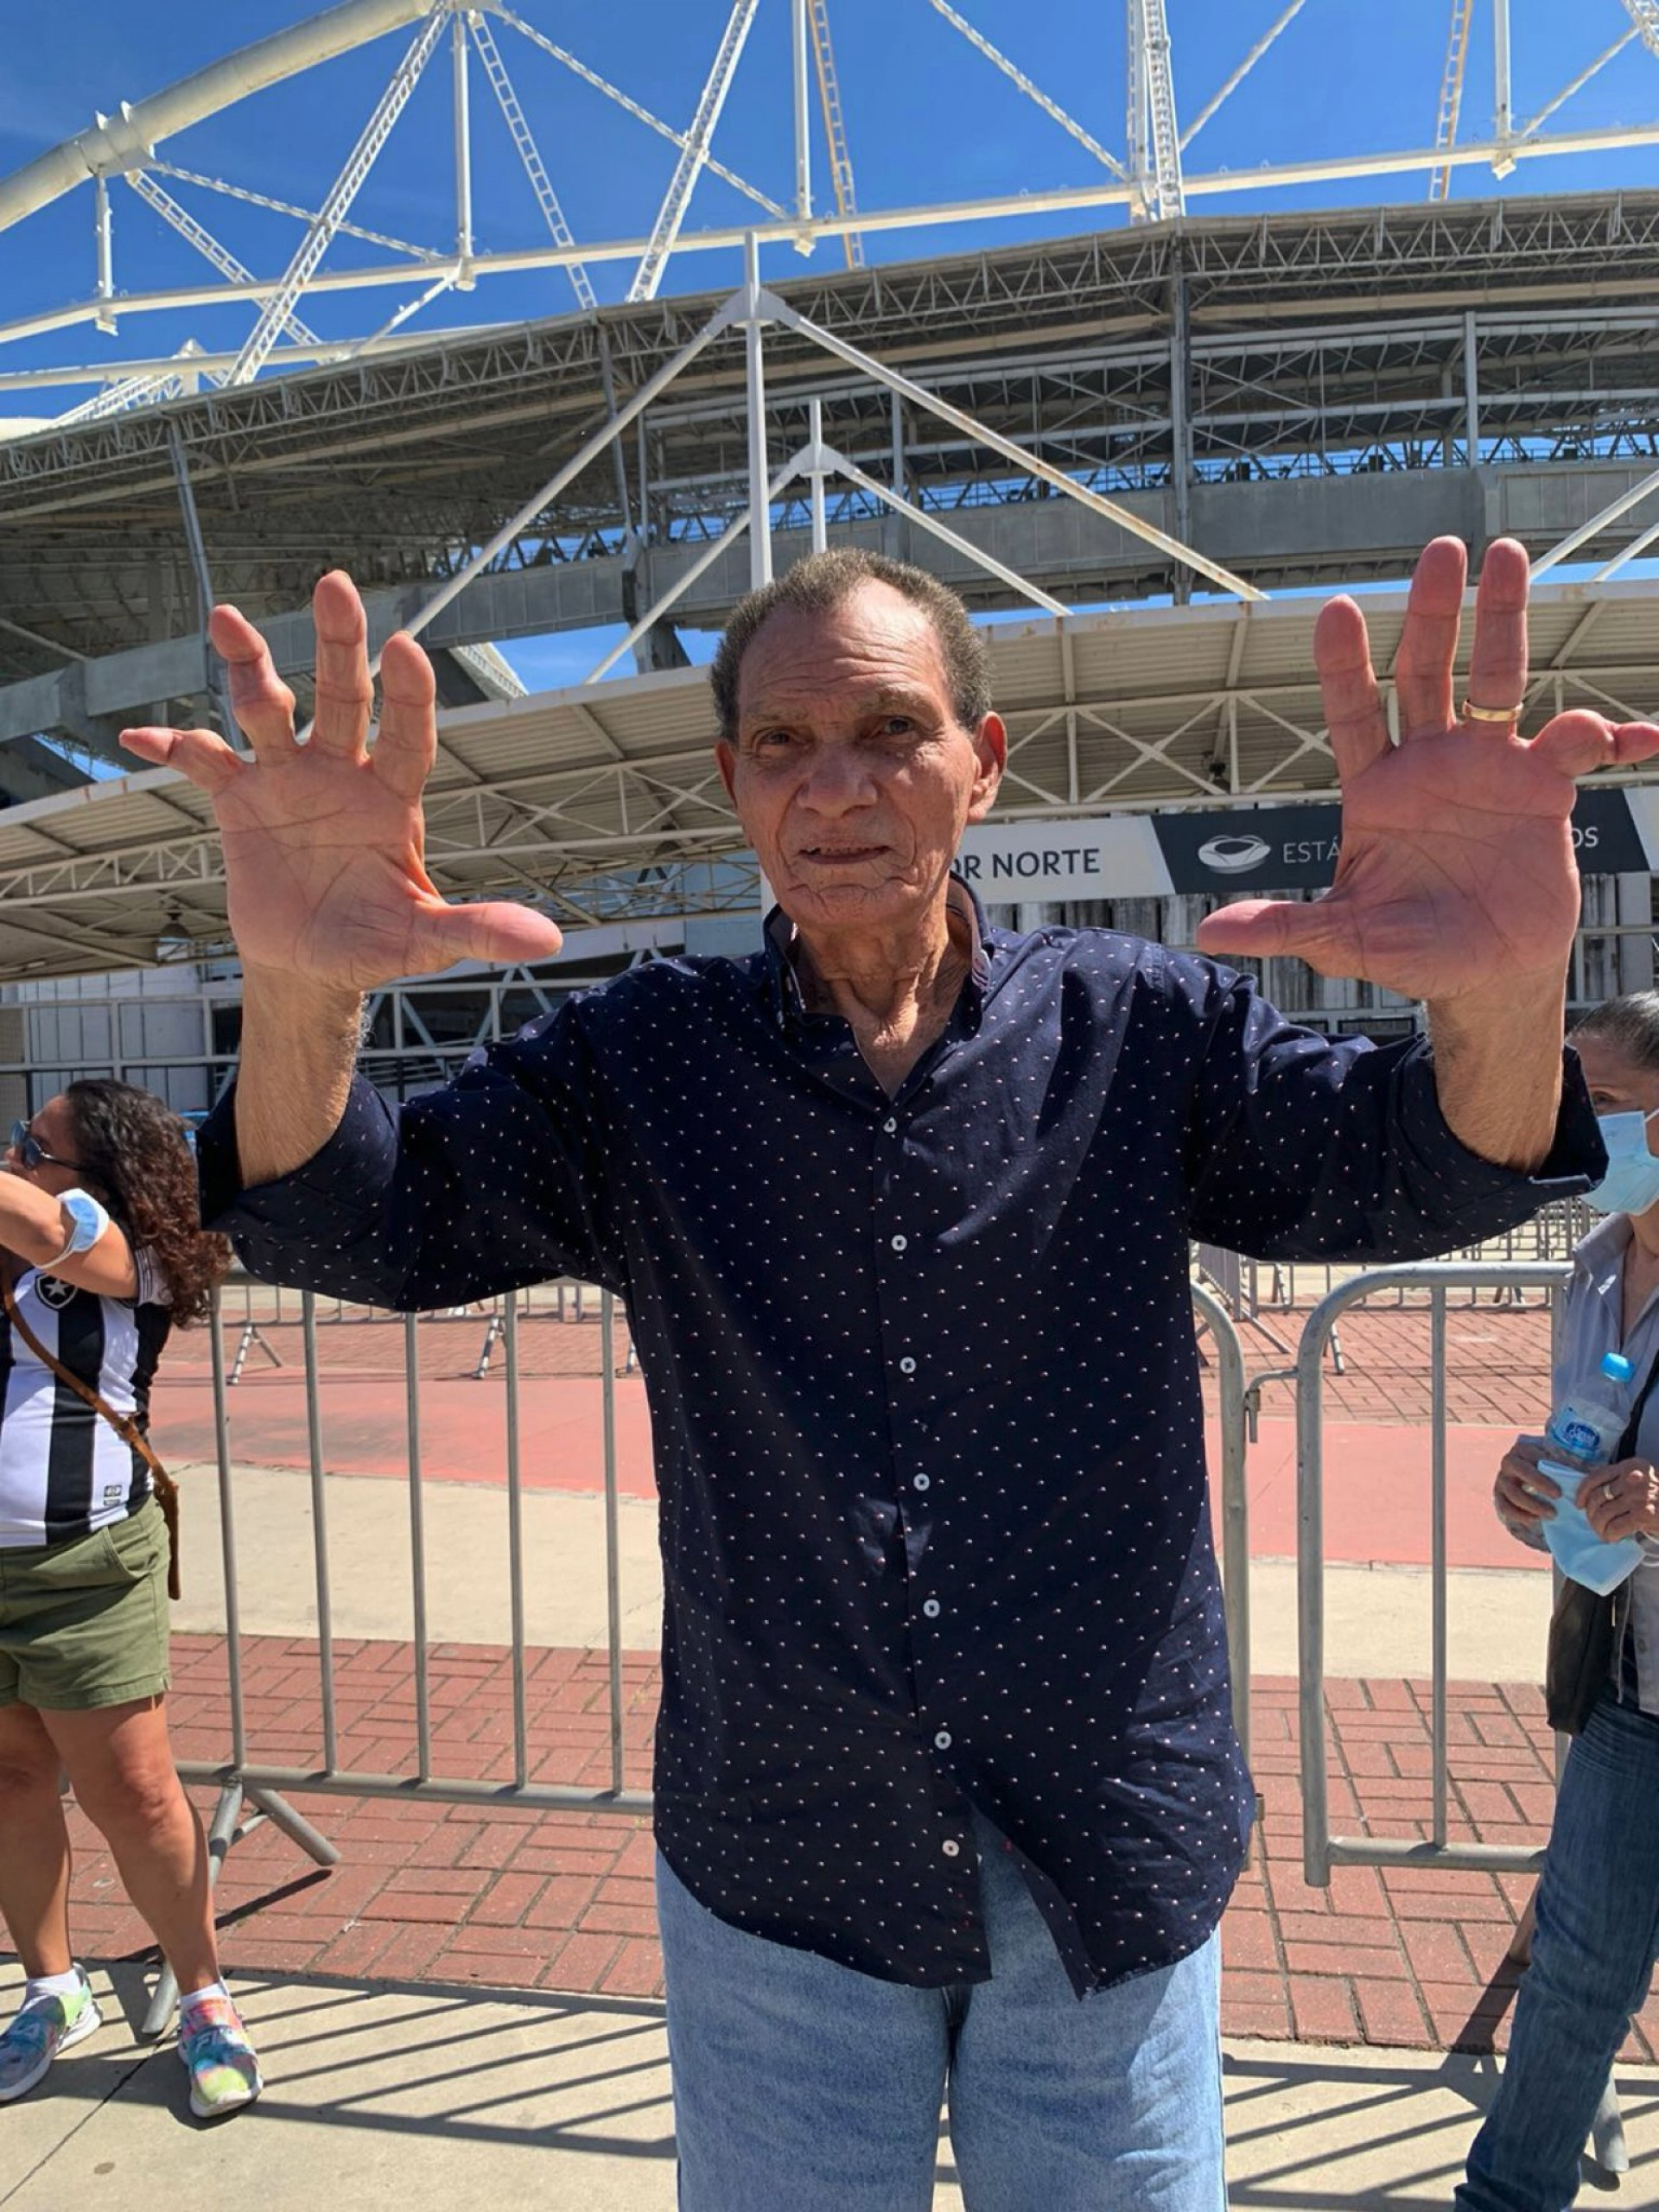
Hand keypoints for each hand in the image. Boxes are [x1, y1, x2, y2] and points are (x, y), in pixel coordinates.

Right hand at [118, 572, 563, 990]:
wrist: (312, 963)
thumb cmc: (376, 942)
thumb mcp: (425, 941)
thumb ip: (477, 929)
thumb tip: (548, 941)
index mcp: (391, 798)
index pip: (407, 735)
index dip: (408, 694)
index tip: (403, 647)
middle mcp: (340, 772)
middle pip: (342, 696)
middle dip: (338, 643)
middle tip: (335, 582)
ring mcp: (287, 778)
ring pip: (267, 709)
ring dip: (247, 666)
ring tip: (226, 619)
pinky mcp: (239, 800)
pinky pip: (203, 762)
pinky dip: (172, 746)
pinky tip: (136, 736)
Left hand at [1196, 538, 1658, 1000]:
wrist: (1485, 975)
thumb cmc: (1409, 951)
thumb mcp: (1345, 941)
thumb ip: (1288, 926)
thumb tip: (1210, 934)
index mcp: (1376, 788)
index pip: (1352, 712)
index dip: (1343, 663)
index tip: (1335, 609)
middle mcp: (1430, 761)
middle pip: (1426, 672)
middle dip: (1432, 611)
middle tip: (1442, 549)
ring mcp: (1489, 765)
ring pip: (1495, 679)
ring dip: (1504, 621)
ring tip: (1509, 556)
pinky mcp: (1543, 787)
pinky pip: (1576, 746)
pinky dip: (1605, 733)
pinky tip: (1635, 737)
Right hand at [1493, 1436, 1559, 1535]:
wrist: (1531, 1478)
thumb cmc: (1550, 1468)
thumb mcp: (1558, 1461)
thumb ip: (1567, 1464)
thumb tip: (1583, 1475)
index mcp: (1522, 1449)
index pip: (1531, 1456)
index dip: (1545, 1471)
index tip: (1561, 1486)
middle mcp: (1508, 1463)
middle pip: (1520, 1471)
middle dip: (1538, 1484)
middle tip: (1558, 1496)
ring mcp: (1502, 1480)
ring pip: (1512, 1493)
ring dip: (1532, 1505)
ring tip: (1553, 1514)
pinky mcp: (1499, 1496)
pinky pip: (1505, 1507)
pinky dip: (1520, 1515)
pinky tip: (1536, 1520)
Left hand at [1582, 1457, 1658, 1543]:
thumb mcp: (1643, 1480)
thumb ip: (1622, 1482)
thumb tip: (1592, 1497)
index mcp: (1631, 1466)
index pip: (1597, 1476)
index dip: (1582, 1492)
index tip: (1578, 1504)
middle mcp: (1633, 1479)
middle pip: (1597, 1497)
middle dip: (1591, 1514)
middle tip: (1595, 1523)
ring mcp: (1638, 1497)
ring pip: (1603, 1514)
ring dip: (1599, 1527)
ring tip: (1603, 1532)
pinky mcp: (1643, 1515)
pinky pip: (1615, 1527)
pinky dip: (1610, 1535)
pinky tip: (1612, 1538)